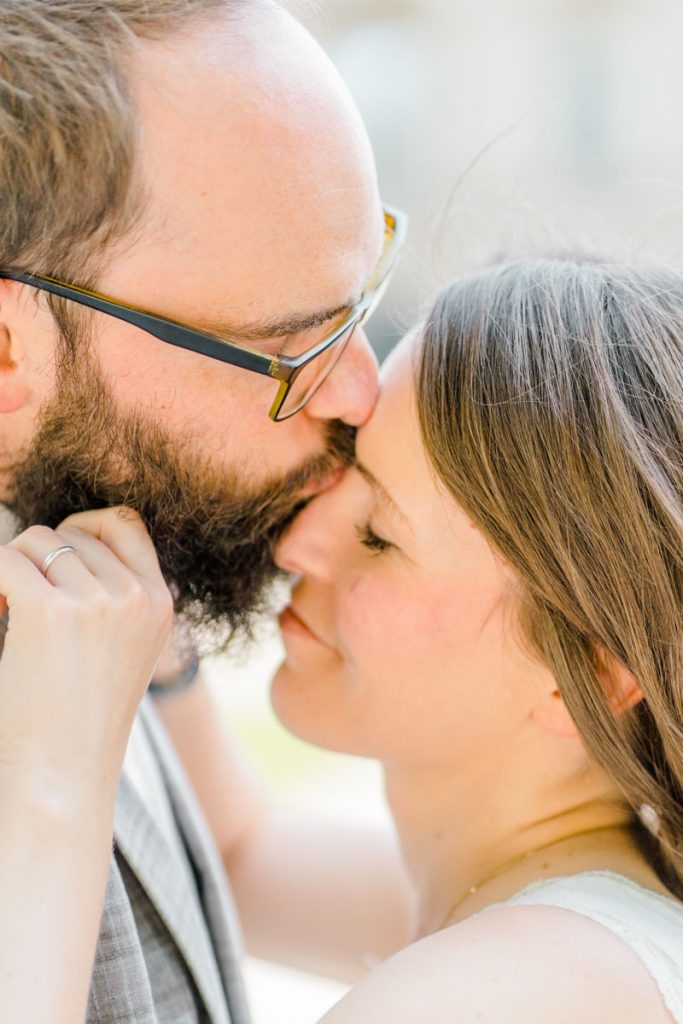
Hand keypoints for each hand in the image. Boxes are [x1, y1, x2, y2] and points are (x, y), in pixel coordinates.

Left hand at [0, 507, 172, 798]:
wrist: (61, 777)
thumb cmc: (79, 720)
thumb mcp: (123, 650)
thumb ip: (114, 595)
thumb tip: (64, 539)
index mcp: (160, 605)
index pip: (126, 523)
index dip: (86, 526)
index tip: (56, 558)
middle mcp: (136, 598)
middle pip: (72, 532)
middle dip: (37, 558)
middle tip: (21, 605)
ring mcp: (97, 603)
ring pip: (36, 541)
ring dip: (12, 571)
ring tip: (9, 618)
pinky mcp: (50, 613)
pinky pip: (5, 562)